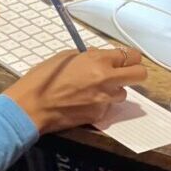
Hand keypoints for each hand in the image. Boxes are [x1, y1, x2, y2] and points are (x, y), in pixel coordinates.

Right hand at [3, 47, 147, 133]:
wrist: (31, 106)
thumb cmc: (42, 79)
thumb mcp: (63, 57)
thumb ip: (86, 56)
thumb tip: (98, 56)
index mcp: (97, 61)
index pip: (131, 56)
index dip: (128, 57)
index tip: (123, 60)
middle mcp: (106, 79)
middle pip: (140, 74)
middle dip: (133, 72)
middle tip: (120, 74)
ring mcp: (104, 99)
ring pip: (123, 93)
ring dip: (113, 90)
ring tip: (94, 90)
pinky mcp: (98, 115)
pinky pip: (107, 107)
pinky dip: (99, 104)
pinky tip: (82, 102)